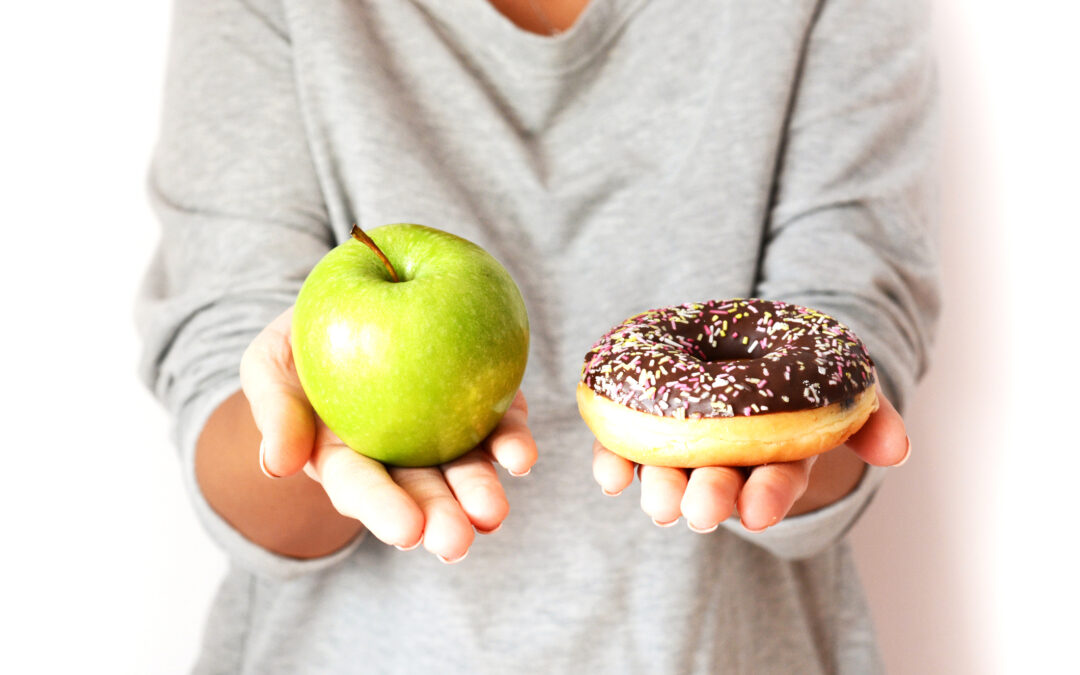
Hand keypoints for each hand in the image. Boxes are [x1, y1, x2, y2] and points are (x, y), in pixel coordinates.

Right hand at [240, 307, 537, 562]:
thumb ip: (274, 411)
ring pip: (465, 470)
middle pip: (420, 492)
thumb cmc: (301, 340)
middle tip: (454, 541)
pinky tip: (521, 456)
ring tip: (492, 515)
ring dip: (480, 493)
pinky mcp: (479, 406)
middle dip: (439, 518)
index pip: (361, 488)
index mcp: (346, 460)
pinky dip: (511, 443)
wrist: (356, 301)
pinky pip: (498, 427)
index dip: (382, 509)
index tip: (406, 530)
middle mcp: (399, 458)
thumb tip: (278, 466)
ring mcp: (443, 434)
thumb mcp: (269, 364)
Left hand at [591, 392, 909, 532]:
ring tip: (656, 500)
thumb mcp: (840, 389)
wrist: (742, 353)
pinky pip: (624, 452)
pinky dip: (614, 464)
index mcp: (777, 454)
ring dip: (661, 488)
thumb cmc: (797, 377)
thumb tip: (898, 450)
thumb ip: (868, 416)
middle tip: (700, 512)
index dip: (770, 497)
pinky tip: (608, 475)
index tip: (759, 514)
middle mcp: (727, 461)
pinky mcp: (639, 432)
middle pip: (718, 485)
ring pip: (670, 475)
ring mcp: (682, 450)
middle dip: (710, 499)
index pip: (777, 481)